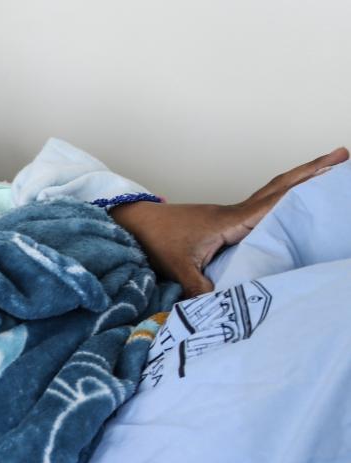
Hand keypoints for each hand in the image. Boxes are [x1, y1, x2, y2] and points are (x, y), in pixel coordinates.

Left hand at [111, 147, 347, 295]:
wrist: (134, 223)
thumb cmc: (155, 240)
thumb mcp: (178, 268)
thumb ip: (200, 287)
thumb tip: (223, 307)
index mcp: (230, 220)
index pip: (275, 203)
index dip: (303, 192)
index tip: (330, 177)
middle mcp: (235, 212)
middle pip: (281, 187)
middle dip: (312, 172)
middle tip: (343, 155)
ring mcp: (231, 214)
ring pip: (273, 193)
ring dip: (301, 182)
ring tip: (330, 172)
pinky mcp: (225, 221)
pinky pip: (263, 206)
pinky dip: (283, 198)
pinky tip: (294, 202)